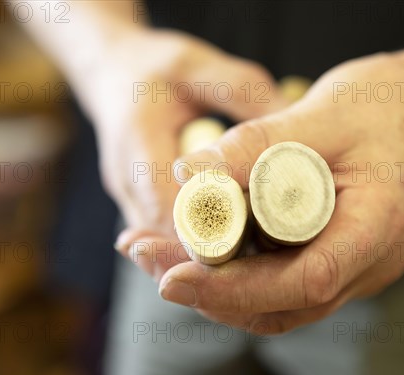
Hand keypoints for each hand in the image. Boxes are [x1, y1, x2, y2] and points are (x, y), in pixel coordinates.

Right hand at [71, 28, 286, 277]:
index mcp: (137, 144)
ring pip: (167, 245)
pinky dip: (196, 250)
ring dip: (202, 263)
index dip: (210, 234)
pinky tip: (232, 260)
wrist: (111, 72)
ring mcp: (130, 197)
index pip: (171, 206)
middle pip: (168, 239)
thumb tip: (293, 121)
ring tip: (251, 280)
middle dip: (209, 261)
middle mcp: (128, 182)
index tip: (252, 248)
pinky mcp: (140, 203)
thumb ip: (242, 92)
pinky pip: (167, 237)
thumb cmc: (155, 67)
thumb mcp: (199, 66)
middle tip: (260, 279)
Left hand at [151, 50, 403, 333]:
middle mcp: (364, 265)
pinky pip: (275, 280)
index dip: (238, 289)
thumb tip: (188, 173)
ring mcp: (348, 267)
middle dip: (204, 289)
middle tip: (143, 254)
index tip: (176, 276)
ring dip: (209, 284)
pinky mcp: (328, 256)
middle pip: (277, 302)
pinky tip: (190, 245)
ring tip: (151, 251)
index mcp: (377, 231)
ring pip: (271, 300)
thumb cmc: (386, 108)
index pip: (307, 282)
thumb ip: (259, 145)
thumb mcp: (324, 113)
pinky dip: (230, 271)